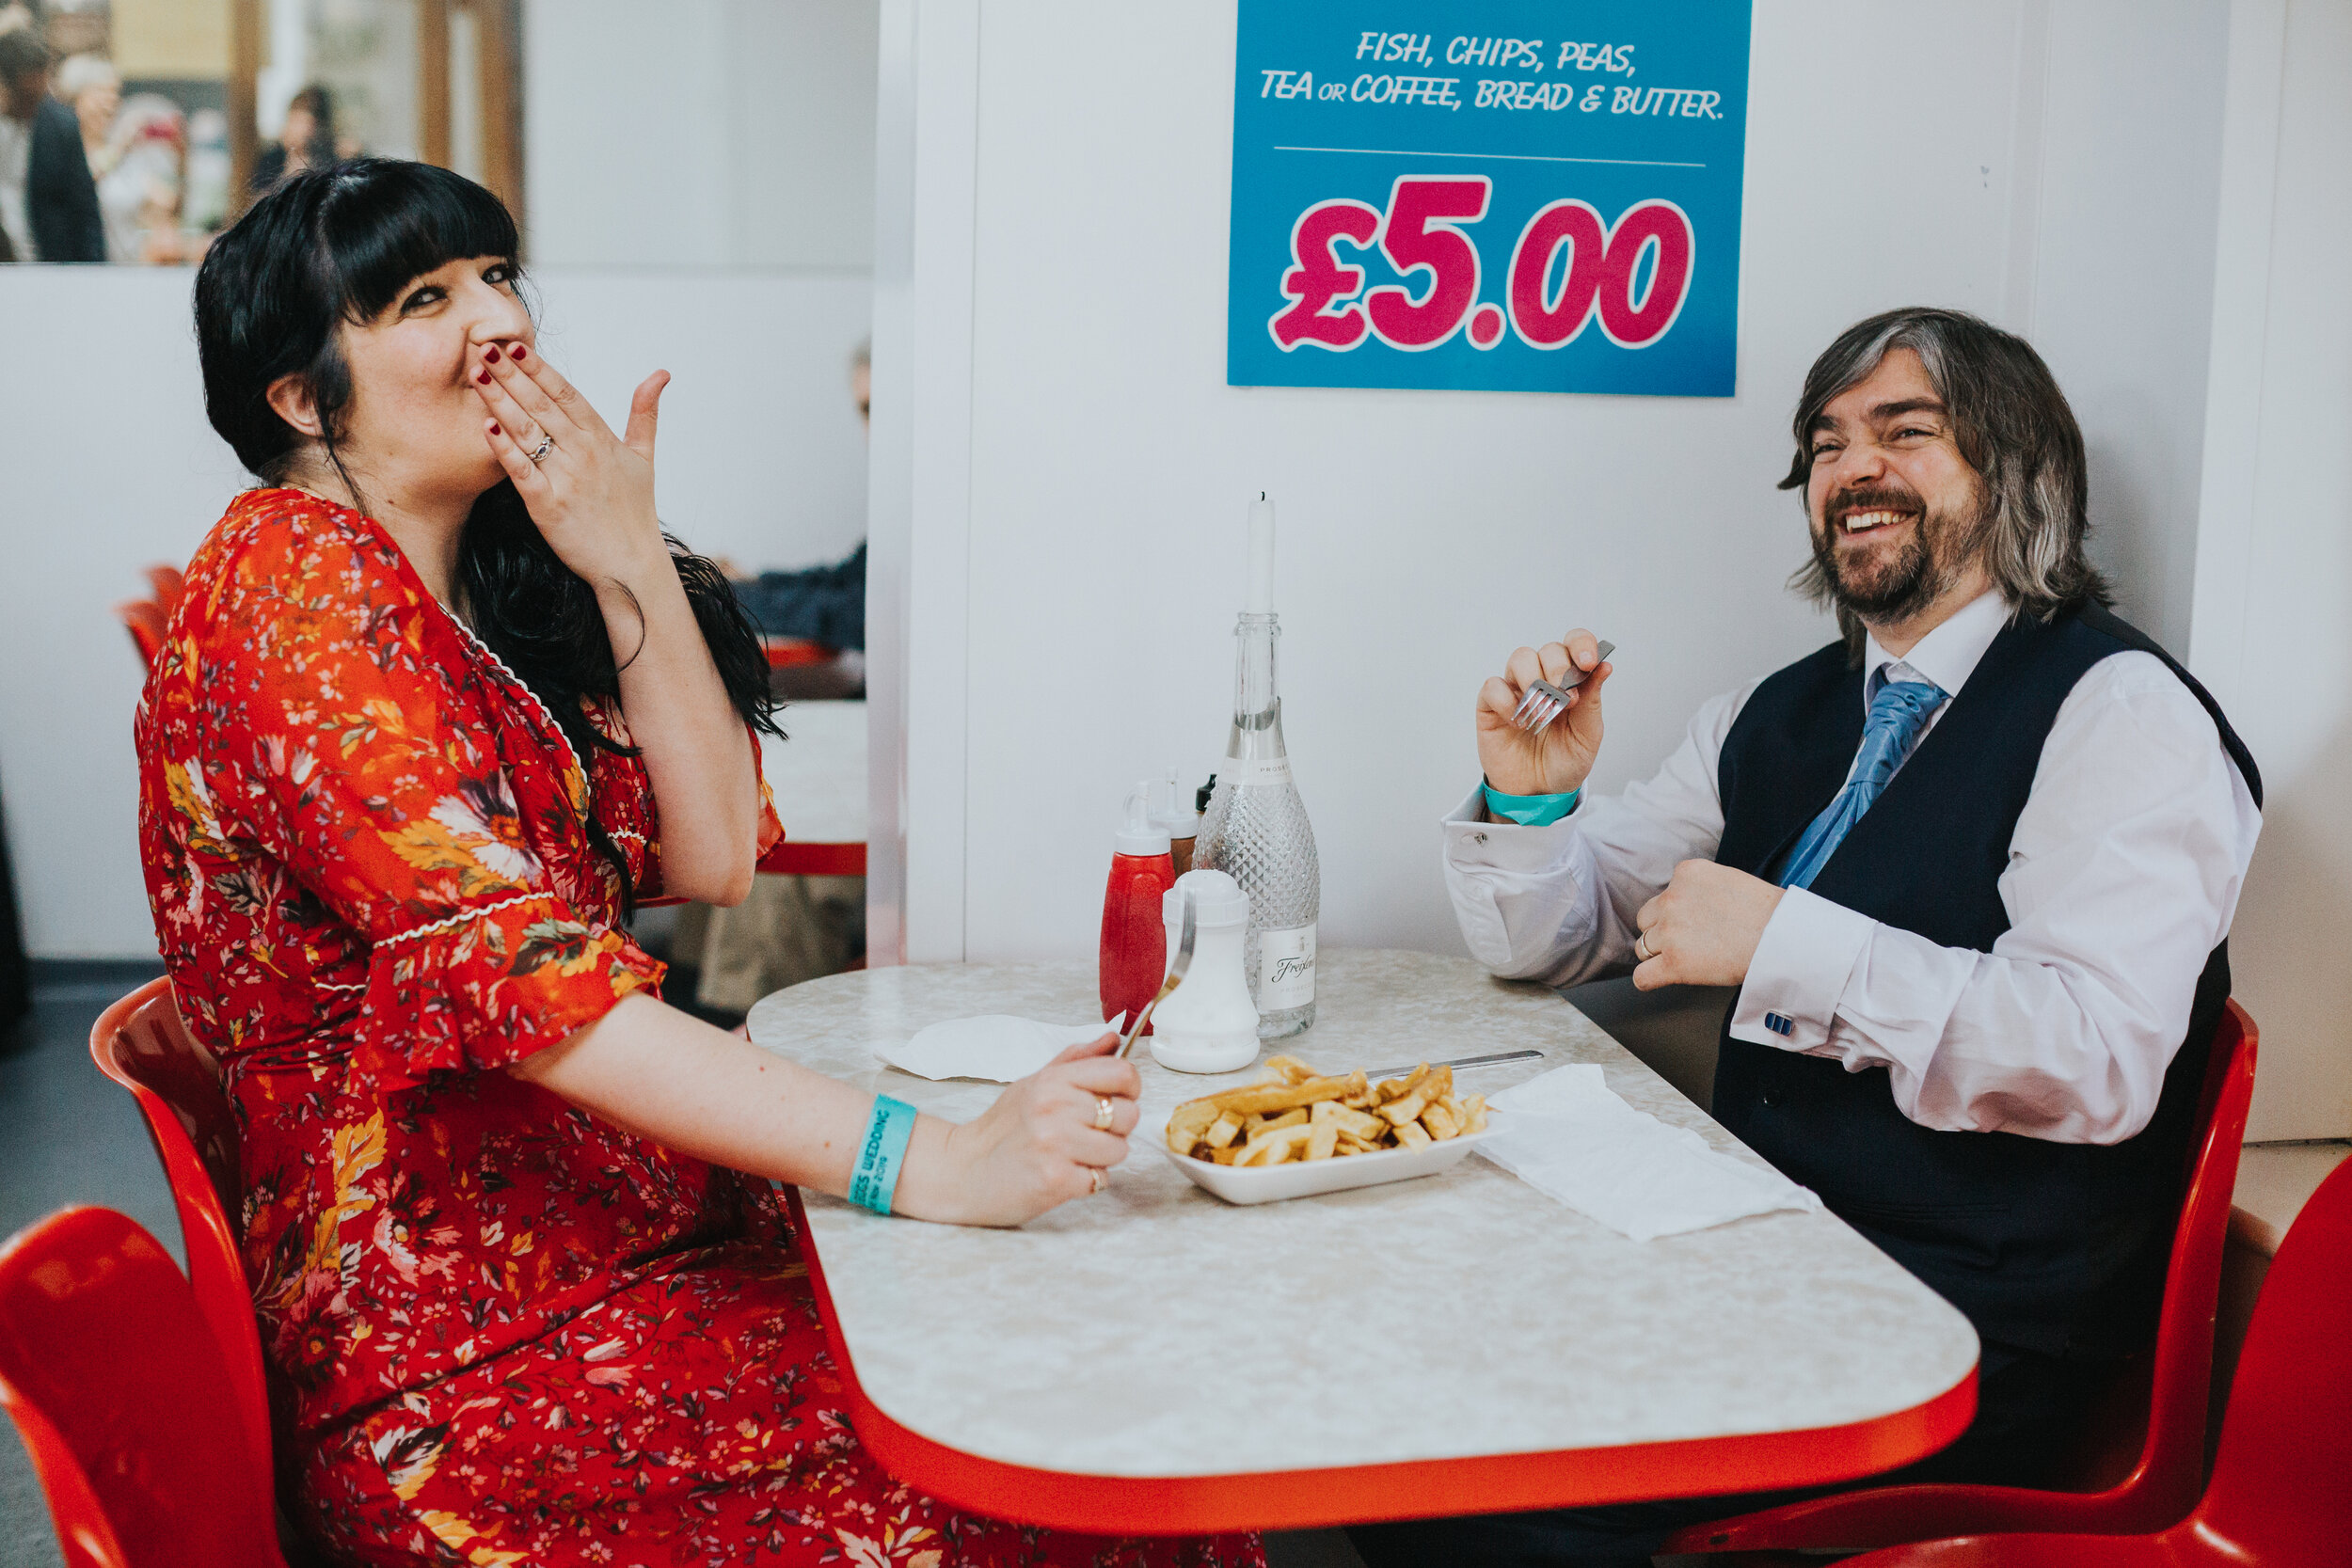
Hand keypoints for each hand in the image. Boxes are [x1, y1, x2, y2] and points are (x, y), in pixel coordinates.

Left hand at [470, 340, 670, 591]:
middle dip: (512, 375)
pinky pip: (521, 470)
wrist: (631, 564)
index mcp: (603, 439)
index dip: (540, 369)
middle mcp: (584, 454)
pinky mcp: (548, 505)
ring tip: (478, 376)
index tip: (516, 346)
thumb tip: (661, 374)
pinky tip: (485, 425)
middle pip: (542, 405)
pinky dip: (503, 447)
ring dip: (500, 401)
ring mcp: (566, 479)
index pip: (566, 394)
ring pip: (528, 431)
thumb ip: (645, 413)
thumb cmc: (635, 512)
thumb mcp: (644, 457)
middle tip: (485, 347)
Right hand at [908, 1034, 1139, 1226]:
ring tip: (1071, 1155)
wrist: (962, 1172)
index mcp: (1053, 1080)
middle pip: (1128, 1113)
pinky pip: (1101, 1179)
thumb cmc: (1001, 1129)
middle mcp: (1055, 1108)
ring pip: (1119, 1149)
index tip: (1115, 1099)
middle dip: (1114, 1128)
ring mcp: (1056, 1145)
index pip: (1122, 1073)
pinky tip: (1061, 1173)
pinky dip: (1086, 1181)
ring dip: (1101, 1158)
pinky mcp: (1056, 1180)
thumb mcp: (1033, 1083)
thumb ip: (1076, 1061)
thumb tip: (1112, 1039)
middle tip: (1085, 1133)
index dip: (1129, 1088)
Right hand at [1475, 629, 1613, 797]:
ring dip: (1533, 678)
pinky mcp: (1491, 706)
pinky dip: (1506, 701)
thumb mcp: (1587, 737)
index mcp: (1571, 682)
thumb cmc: (1564, 763)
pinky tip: (1518, 722)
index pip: (1575, 645)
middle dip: (1559, 668)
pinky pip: (1493, 686)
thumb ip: (1593, 702)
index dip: (1581, 645)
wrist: (1538, 793)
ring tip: (1541, 710)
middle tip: (1565, 697)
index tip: (1588, 663)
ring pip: (1520, 658)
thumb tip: (1604, 666)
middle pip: (1549, 649)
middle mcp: (1543, 679)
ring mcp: (1516, 690)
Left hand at [1631, 860, 1782, 990]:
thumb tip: (1688, 906)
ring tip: (1689, 959)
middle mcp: (1671, 899)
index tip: (1699, 923)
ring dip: (1660, 954)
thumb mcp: (1728, 880)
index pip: (1665, 895)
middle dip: (1662, 931)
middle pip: (1646, 919)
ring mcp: (1669, 931)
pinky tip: (1659, 980)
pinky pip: (1641, 976)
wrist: (1783, 937)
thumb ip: (1700, 888)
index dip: (1678, 913)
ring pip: (1643, 946)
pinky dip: (1648, 979)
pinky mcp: (1674, 963)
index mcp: (1686, 873)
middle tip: (1690, 942)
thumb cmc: (1767, 913)